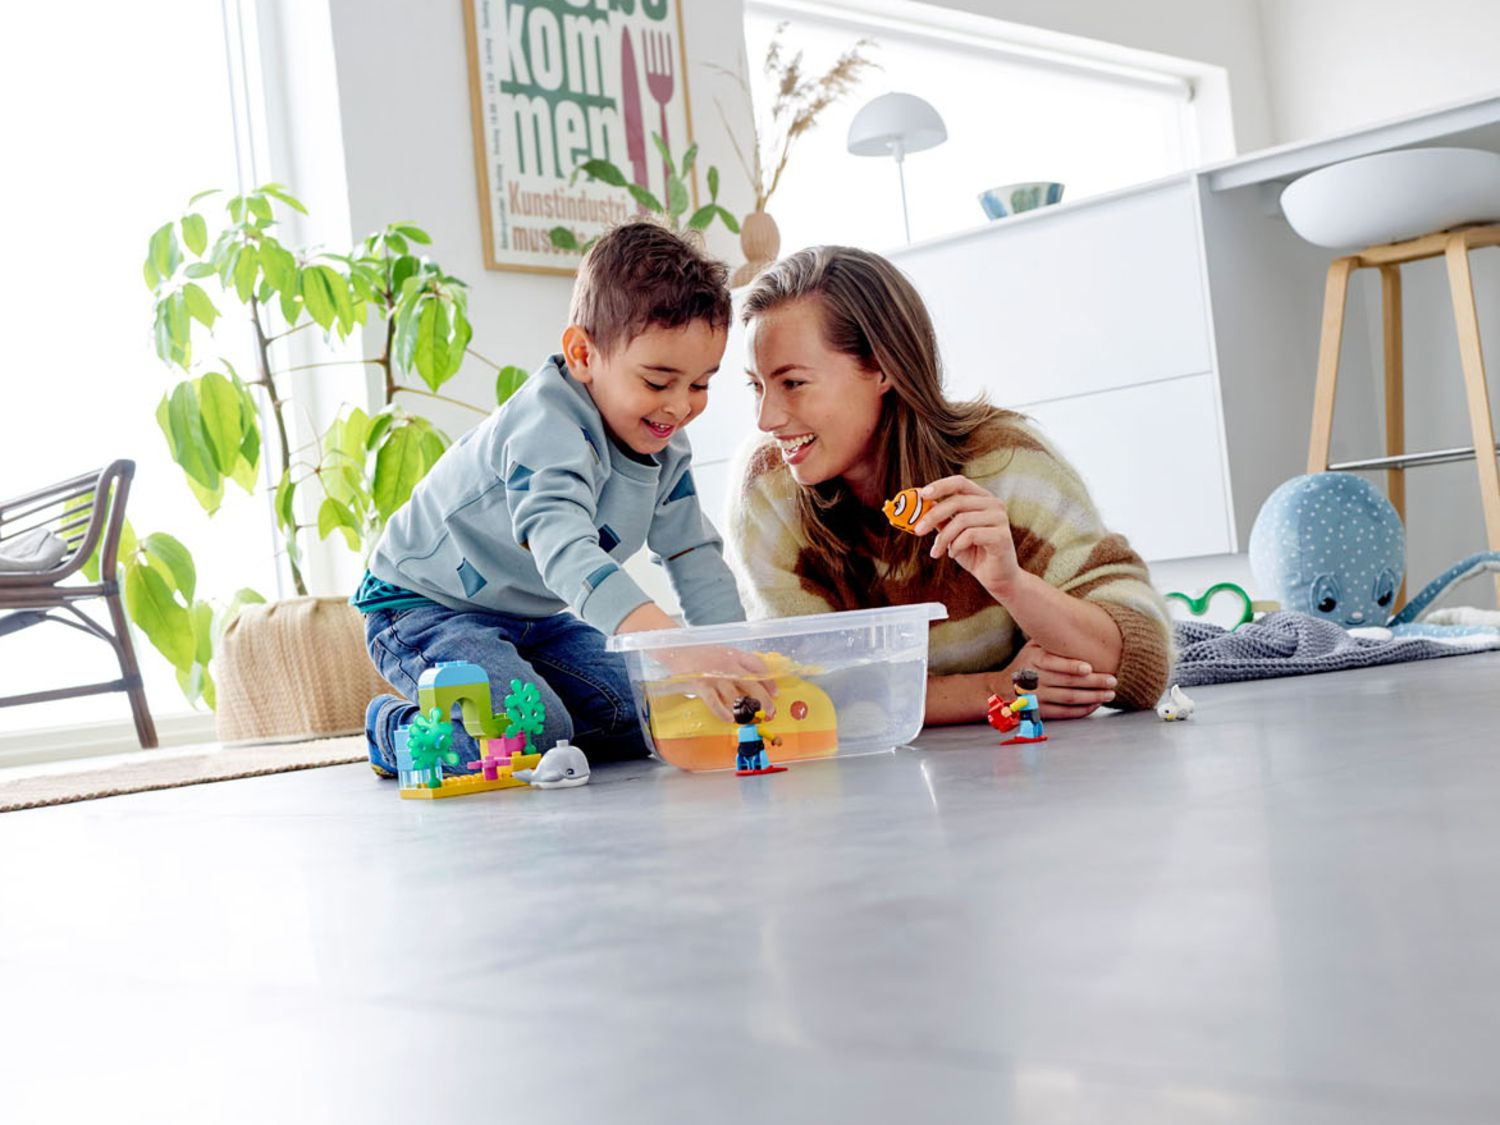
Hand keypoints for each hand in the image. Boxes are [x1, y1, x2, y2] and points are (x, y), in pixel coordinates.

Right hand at [656, 643, 778, 721]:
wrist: (676, 649)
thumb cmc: (701, 654)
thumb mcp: (723, 653)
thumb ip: (737, 663)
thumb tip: (753, 681)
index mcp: (734, 655)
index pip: (758, 666)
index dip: (769, 681)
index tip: (776, 693)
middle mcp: (728, 665)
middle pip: (752, 684)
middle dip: (764, 700)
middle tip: (770, 712)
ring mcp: (715, 676)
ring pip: (735, 695)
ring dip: (745, 710)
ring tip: (751, 719)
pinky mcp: (701, 685)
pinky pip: (714, 702)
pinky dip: (722, 712)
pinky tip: (729, 719)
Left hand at [914, 476, 1021, 600]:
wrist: (996, 578)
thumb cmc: (974, 553)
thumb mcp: (952, 534)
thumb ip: (941, 519)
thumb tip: (922, 505)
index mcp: (983, 498)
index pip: (960, 482)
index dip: (940, 486)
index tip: (921, 495)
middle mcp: (994, 504)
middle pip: (957, 501)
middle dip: (933, 516)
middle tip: (918, 530)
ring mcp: (1000, 519)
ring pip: (961, 520)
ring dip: (944, 538)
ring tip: (937, 551)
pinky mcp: (1002, 536)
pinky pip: (970, 535)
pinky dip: (956, 546)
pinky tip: (954, 554)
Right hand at [994, 640, 1116, 719]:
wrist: (1003, 689)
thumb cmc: (1025, 664)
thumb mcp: (1031, 647)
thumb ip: (1049, 639)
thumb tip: (1074, 623)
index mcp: (1033, 660)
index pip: (1053, 664)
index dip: (1071, 666)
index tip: (1089, 667)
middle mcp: (1034, 680)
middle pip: (1067, 683)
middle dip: (1093, 682)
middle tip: (1112, 680)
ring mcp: (1037, 698)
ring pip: (1069, 699)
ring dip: (1092, 697)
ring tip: (1110, 694)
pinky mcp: (1041, 712)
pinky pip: (1065, 713)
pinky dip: (1082, 710)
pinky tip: (1096, 704)